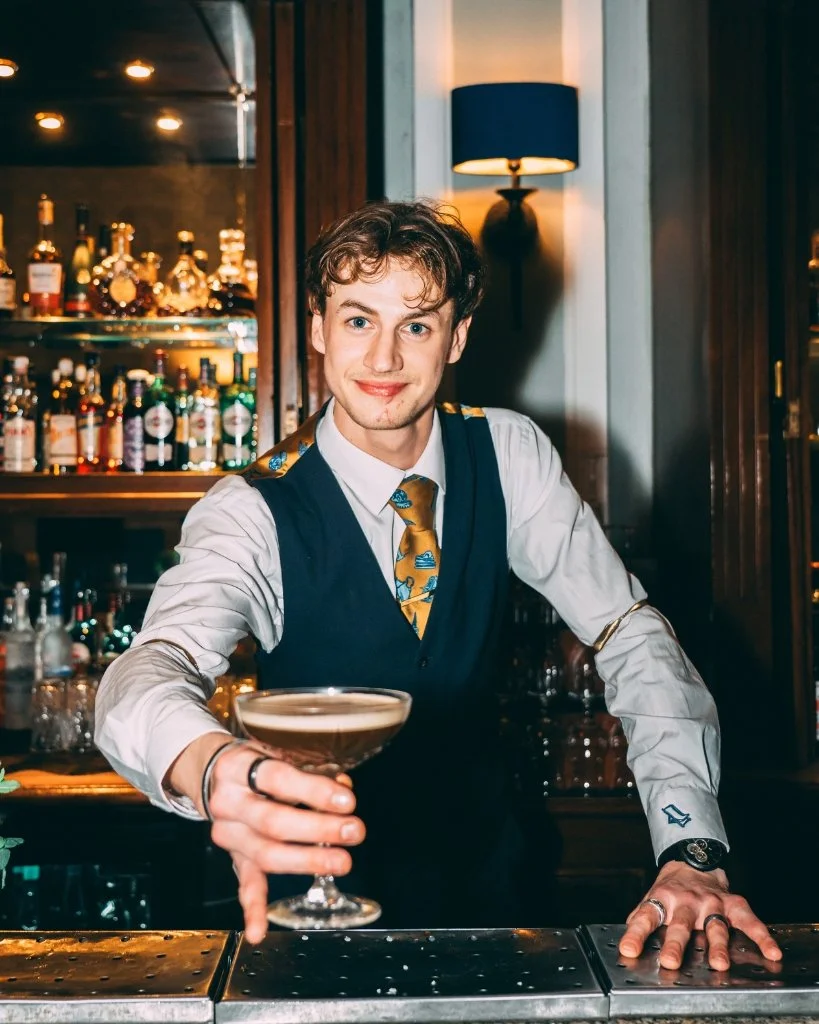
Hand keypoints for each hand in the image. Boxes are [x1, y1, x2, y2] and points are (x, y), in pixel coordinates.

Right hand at [177, 736, 364, 943]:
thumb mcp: (279, 753)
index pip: (278, 778)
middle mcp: (227, 802)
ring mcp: (228, 833)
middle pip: (273, 821)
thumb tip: (344, 791)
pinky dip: (252, 909)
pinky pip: (244, 884)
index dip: (314, 791)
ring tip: (342, 862)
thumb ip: (312, 770)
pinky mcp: (234, 857)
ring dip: (307, 862)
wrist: (214, 774)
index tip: (347, 801)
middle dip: (318, 830)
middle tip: (353, 831)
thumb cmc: (259, 762)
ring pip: (265, 854)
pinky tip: (258, 932)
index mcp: (238, 766)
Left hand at [619, 861, 781, 970]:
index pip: (646, 917)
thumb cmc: (672, 888)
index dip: (636, 933)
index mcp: (663, 900)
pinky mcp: (733, 904)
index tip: (628, 949)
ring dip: (717, 946)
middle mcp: (686, 902)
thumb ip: (641, 919)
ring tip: (719, 964)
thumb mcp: (652, 899)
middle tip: (671, 962)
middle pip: (681, 925)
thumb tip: (625, 941)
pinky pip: (750, 921)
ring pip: (715, 927)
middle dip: (676, 944)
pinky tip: (771, 951)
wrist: (695, 860)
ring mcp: (711, 903)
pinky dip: (762, 936)